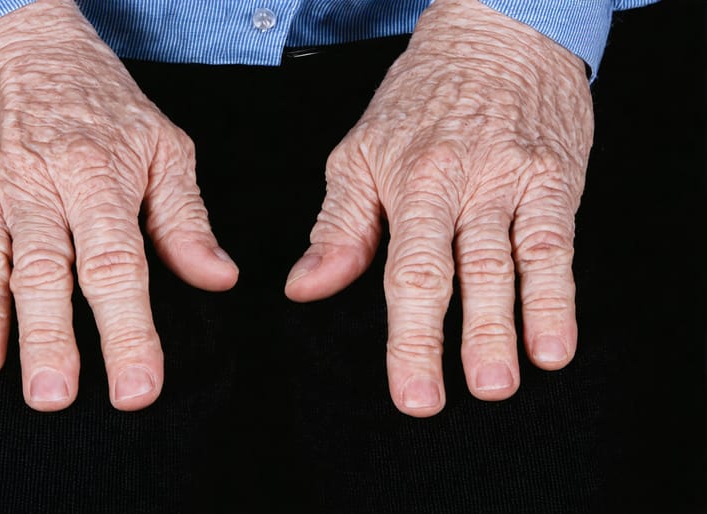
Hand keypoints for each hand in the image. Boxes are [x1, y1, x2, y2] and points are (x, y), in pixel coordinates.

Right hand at [0, 0, 237, 411]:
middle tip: (65, 398)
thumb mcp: (159, 143)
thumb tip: (219, 279)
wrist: (13, 39)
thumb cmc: (97, 97)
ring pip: (8, 267)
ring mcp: (2, 187)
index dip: (129, 327)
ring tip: (26, 387)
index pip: (120, 261)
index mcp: (104, 171)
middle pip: (59, 270)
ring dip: (13, 331)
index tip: (138, 385)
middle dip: (62, 339)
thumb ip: (184, 218)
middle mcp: (50, 182)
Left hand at [285, 0, 593, 416]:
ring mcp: (511, 179)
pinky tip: (559, 340)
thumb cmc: (419, 100)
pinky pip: (559, 239)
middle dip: (464, 336)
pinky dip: (561, 293)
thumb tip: (304, 289)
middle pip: (461, 270)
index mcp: (408, 180)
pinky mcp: (554, 177)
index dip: (410, 337)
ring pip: (515, 258)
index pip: (406, 270)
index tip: (413, 393)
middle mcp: (461, 183)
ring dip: (517, 321)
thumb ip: (338, 227)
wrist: (494, 34)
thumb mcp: (359, 153)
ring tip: (515, 376)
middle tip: (463, 395)